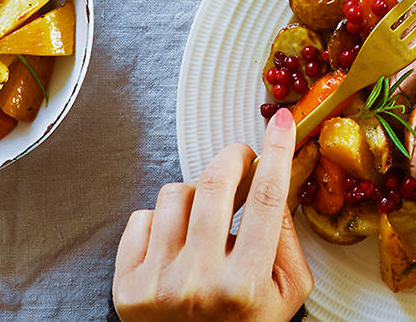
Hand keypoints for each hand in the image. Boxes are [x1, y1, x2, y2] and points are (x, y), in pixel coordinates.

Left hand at [112, 108, 312, 321]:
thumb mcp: (288, 292)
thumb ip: (289, 238)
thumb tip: (279, 178)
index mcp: (246, 285)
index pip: (269, 200)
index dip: (278, 153)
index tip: (282, 122)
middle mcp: (199, 283)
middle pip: (214, 185)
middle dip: (233, 157)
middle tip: (242, 158)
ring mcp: (158, 284)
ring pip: (174, 194)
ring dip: (195, 193)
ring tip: (206, 217)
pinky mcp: (126, 287)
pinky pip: (141, 218)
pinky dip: (161, 221)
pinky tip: (176, 243)